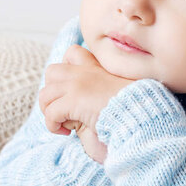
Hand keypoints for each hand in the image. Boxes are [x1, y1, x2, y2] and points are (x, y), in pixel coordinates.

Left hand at [38, 45, 133, 161]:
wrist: (140, 115)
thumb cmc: (135, 109)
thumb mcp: (119, 91)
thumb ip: (102, 89)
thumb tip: (87, 104)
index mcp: (97, 67)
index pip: (72, 53)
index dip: (66, 69)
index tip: (73, 90)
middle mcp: (85, 72)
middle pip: (51, 72)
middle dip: (52, 92)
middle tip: (63, 110)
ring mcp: (77, 84)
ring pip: (45, 94)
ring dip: (49, 112)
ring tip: (63, 125)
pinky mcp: (74, 101)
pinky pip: (50, 113)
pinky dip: (53, 125)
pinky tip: (66, 133)